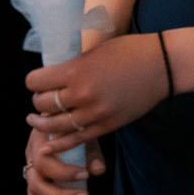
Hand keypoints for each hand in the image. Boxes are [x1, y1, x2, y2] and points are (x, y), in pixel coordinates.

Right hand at [24, 129, 105, 194]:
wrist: (60, 117)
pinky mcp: (34, 179)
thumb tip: (98, 171)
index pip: (44, 160)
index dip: (63, 172)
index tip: (85, 175)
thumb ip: (92, 150)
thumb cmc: (73, 125)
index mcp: (40, 140)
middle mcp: (31, 155)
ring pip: (33, 194)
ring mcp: (31, 168)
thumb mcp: (83, 132)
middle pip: (36, 180)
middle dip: (60, 194)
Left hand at [26, 34, 167, 153]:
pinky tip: (48, 143)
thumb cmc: (128, 51)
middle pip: (42, 104)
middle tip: (41, 98)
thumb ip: (72, 67)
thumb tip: (52, 77)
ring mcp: (94, 114)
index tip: (37, 81)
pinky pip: (75, 140)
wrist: (160, 66)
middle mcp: (81, 94)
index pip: (36, 82)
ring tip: (36, 120)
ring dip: (42, 123)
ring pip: (55, 126)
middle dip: (38, 101)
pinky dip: (59, 143)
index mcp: (75, 71)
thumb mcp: (93, 52)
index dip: (33, 81)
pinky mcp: (106, 126)